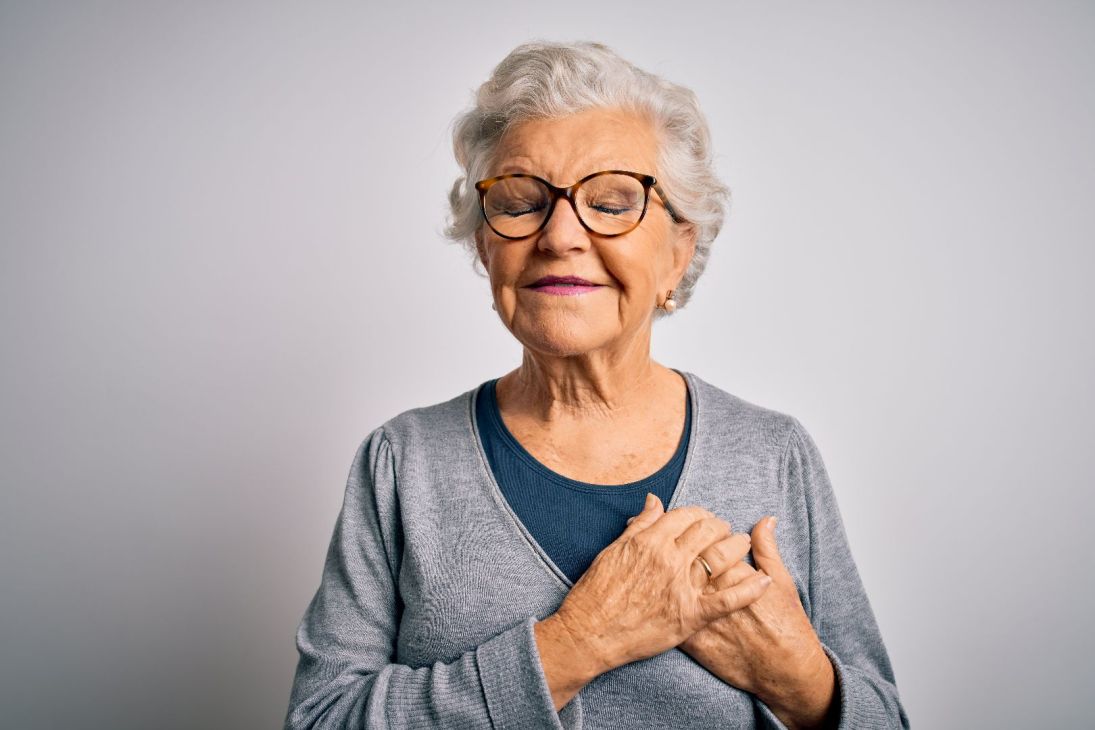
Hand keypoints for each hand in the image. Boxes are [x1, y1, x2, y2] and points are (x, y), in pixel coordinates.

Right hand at [551, 493, 772, 673]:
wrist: (590, 633)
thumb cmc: (596, 592)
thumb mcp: (614, 550)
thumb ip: (640, 525)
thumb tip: (655, 501)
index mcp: (650, 541)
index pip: (686, 515)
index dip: (700, 514)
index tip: (704, 519)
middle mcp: (669, 559)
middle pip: (708, 531)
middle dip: (722, 527)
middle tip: (725, 531)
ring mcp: (681, 587)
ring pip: (722, 558)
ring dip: (738, 547)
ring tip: (743, 546)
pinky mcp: (690, 615)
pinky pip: (728, 600)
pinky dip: (750, 590)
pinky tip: (764, 582)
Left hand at [678, 517, 838, 729]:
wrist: (784, 671)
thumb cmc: (787, 625)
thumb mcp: (782, 582)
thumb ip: (768, 548)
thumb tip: (766, 520)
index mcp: (732, 571)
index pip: (706, 540)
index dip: (701, 532)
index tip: (701, 529)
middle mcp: (712, 590)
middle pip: (684, 558)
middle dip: (676, 546)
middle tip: (677, 543)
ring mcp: (700, 616)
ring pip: (671, 583)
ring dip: (660, 565)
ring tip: (658, 557)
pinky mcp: (693, 640)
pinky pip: (666, 617)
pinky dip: (658, 602)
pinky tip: (651, 589)